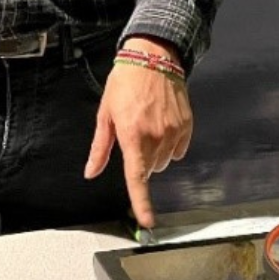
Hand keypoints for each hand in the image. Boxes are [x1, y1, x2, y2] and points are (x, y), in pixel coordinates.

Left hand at [83, 37, 191, 229]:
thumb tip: (91, 172)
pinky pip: (178, 150)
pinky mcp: (187, 125)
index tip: (147, 222)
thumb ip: (100, 148)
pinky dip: (170, 144)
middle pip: (150, 169)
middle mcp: (156, 136)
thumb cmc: (125, 82)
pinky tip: (162, 124)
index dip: (142, 202)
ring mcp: (174, 131)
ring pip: (164, 161)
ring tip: (148, 124)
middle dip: (142, 159)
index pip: (137, 177)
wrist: (154, 57)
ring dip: (156, 152)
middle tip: (134, 134)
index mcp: (132, 135)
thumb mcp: (106, 114)